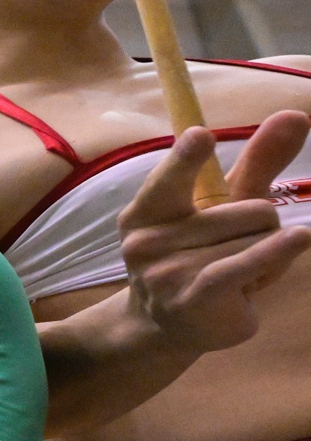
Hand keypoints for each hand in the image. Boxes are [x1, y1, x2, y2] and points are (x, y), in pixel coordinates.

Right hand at [116, 117, 310, 353]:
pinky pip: (249, 262)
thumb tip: (297, 115)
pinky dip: (278, 251)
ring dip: (267, 254)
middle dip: (262, 226)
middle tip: (236, 249)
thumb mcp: (225, 208)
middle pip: (250, 209)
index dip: (188, 157)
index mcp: (145, 210)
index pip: (171, 178)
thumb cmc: (199, 256)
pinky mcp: (196, 298)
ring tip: (242, 274)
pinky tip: (300, 239)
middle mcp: (148, 240)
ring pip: (259, 238)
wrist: (169, 326)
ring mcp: (168, 273)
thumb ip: (257, 162)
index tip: (200, 136)